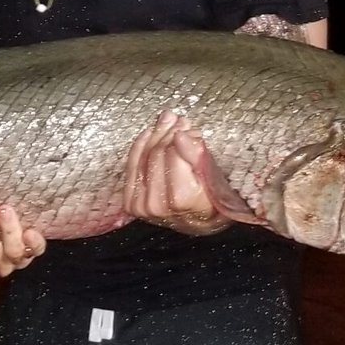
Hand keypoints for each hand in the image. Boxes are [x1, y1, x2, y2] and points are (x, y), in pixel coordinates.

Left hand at [124, 110, 229, 235]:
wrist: (200, 223)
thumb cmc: (211, 201)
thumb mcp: (214, 178)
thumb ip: (198, 156)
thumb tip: (181, 135)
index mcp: (181, 199)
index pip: (174, 153)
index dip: (183, 136)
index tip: (192, 129)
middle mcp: (157, 205)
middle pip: (158, 153)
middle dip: (170, 132)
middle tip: (181, 121)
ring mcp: (141, 205)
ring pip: (144, 155)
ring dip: (156, 135)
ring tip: (168, 122)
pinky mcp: (131, 203)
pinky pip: (132, 166)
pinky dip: (140, 146)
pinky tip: (150, 134)